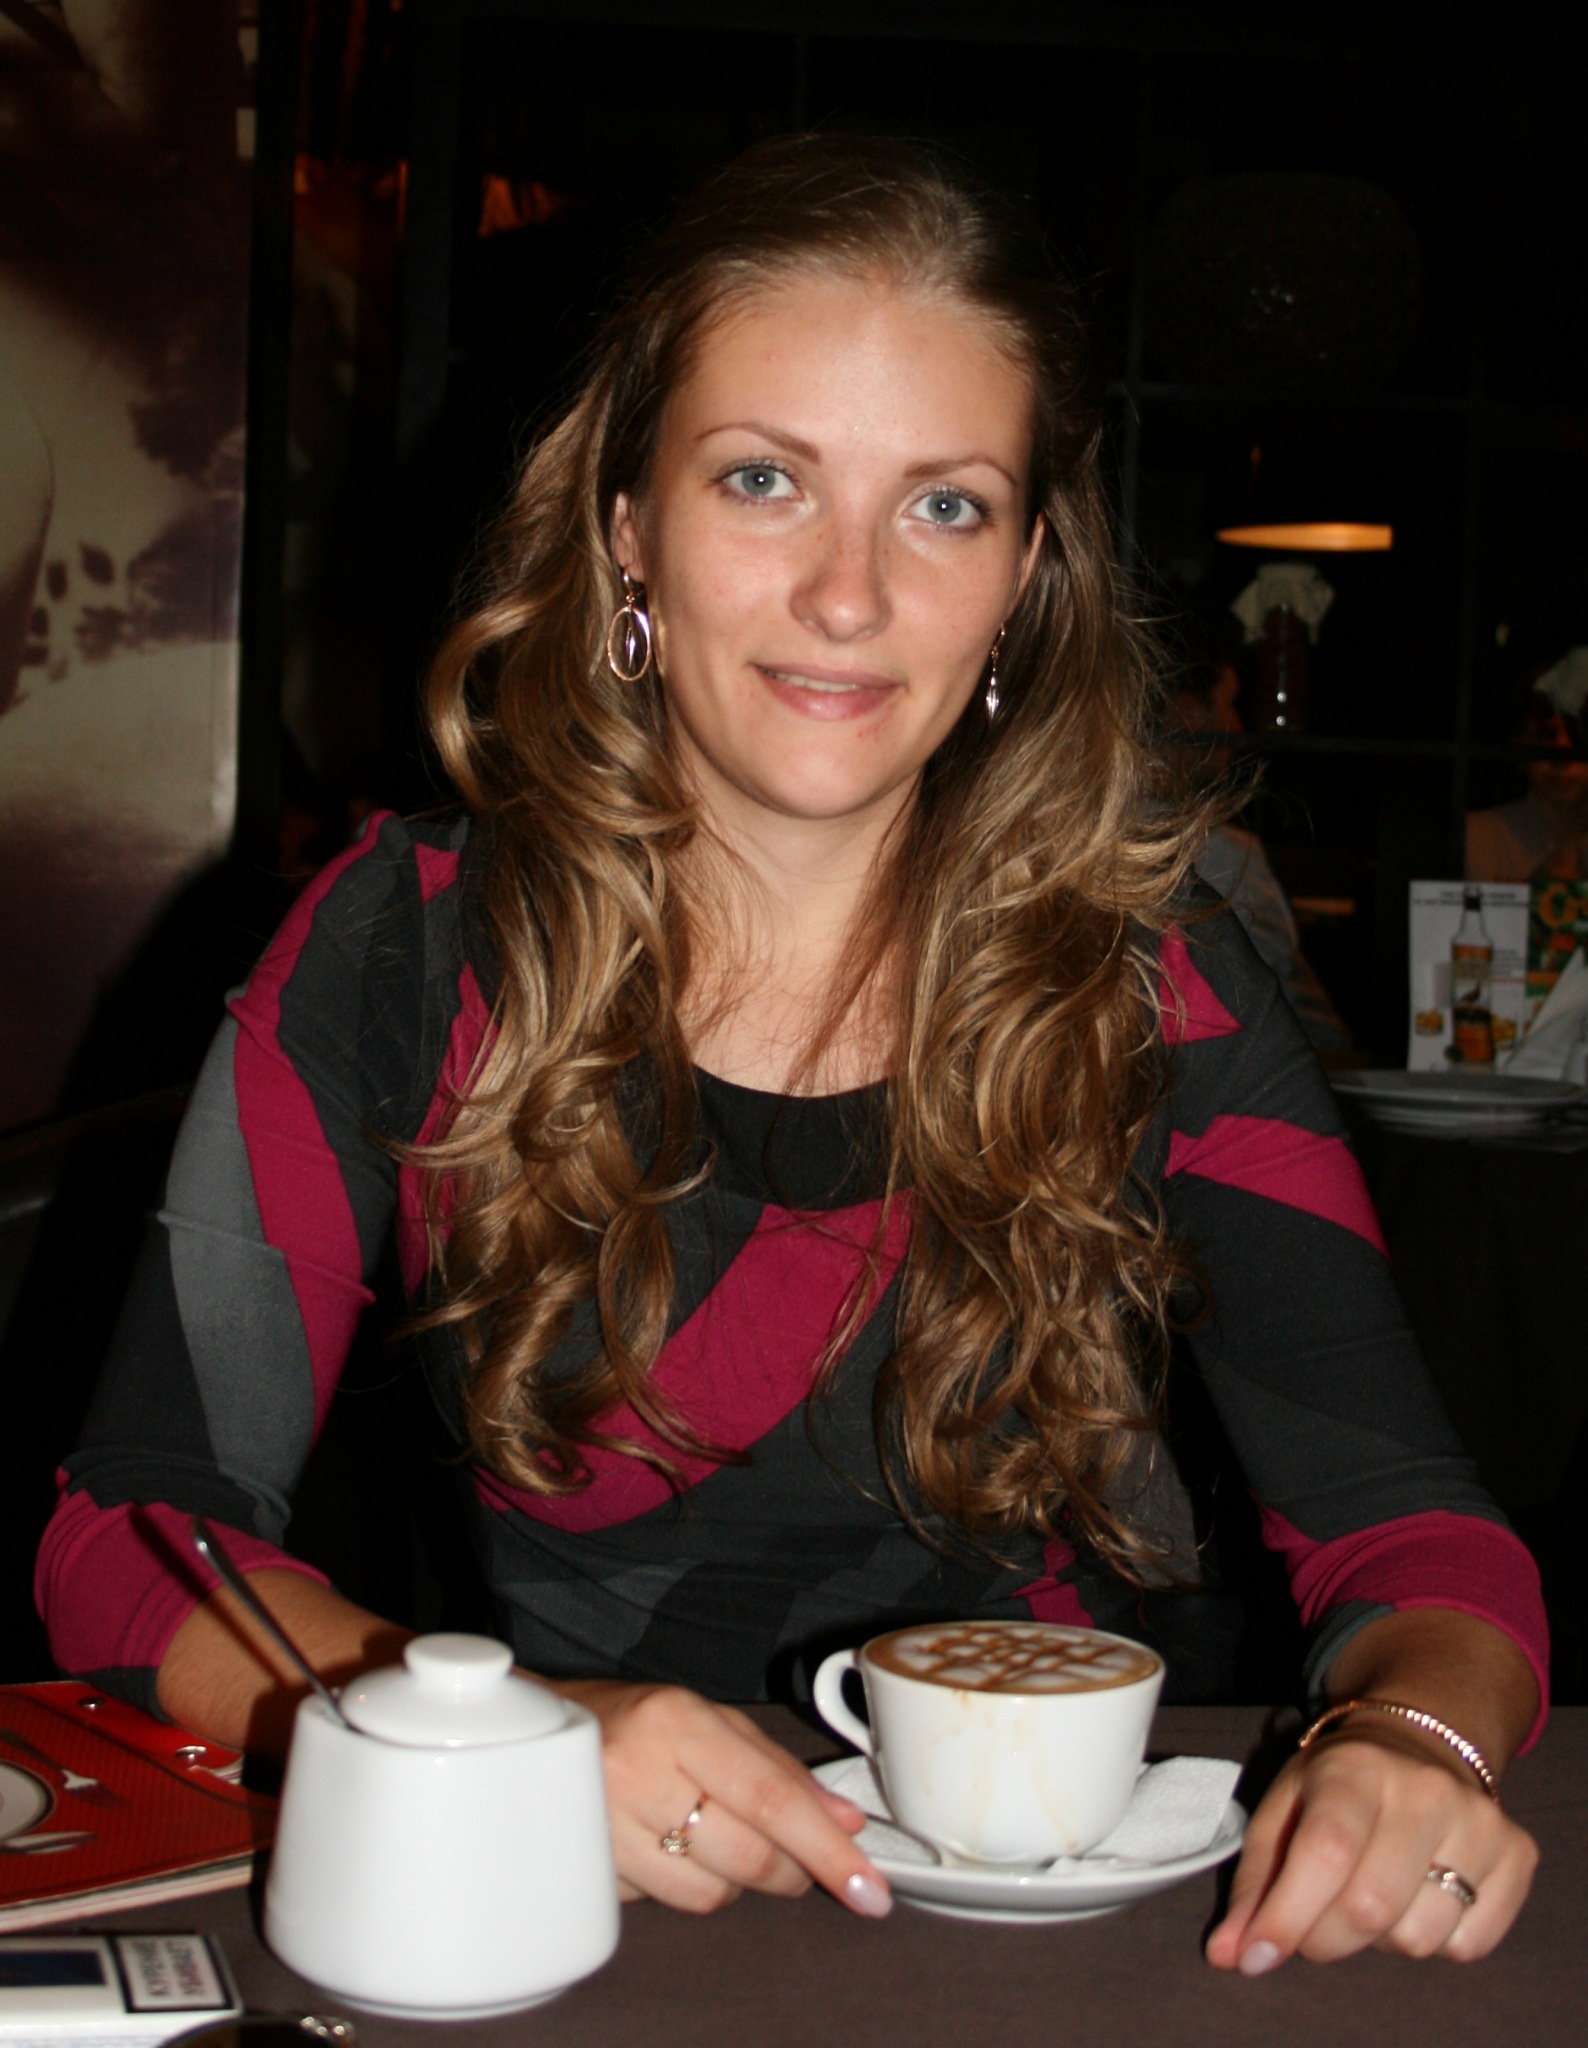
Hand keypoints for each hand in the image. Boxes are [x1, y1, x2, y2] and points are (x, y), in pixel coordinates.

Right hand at [552, 1679, 891, 1917]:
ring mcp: (605, 1826)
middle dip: (790, 1869)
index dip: (827, 1848)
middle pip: (747, 1855)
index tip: (868, 1885)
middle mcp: (637, 1770)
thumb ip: (780, 1769)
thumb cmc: (635, 1722)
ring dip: (733, 1880)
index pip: (770, 1796)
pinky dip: (682, 1885)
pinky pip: (664, 1905)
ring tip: (711, 1837)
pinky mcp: (588, 1872)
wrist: (540, 1735)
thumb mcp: (710, 1720)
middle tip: (797, 1860)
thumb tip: (844, 1821)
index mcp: (677, 1722)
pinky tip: (666, 1848)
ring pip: (710, 1893)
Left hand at [1206, 1728, 1537, 1971]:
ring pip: (1418, 1938)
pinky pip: (1467, 1946)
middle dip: (1325, 1938)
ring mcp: (1479, 1819)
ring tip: (1371, 1892)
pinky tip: (1418, 1896)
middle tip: (1313, 1924)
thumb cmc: (1336, 1787)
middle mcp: (1424, 1788)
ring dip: (1380, 1940)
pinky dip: (1433, 1940)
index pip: (1325, 1852)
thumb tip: (1231, 1955)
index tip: (1257, 1954)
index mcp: (1354, 1767)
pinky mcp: (1517, 1853)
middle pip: (1370, 1907)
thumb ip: (1254, 1885)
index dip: (1287, 1915)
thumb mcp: (1281, 1811)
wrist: (1419, 1744)